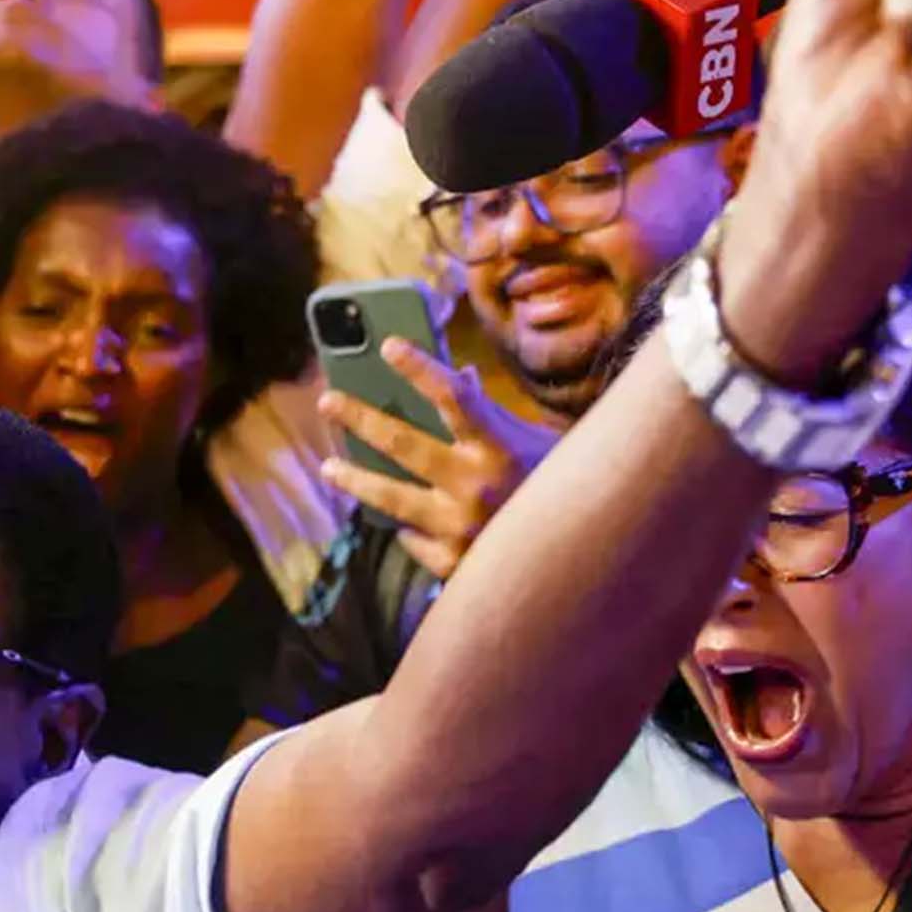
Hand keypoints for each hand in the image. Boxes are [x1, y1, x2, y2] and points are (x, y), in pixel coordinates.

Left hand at [315, 339, 557, 578]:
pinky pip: (414, 539)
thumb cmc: (560, 491)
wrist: (582, 560)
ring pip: (392, 498)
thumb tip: (460, 379)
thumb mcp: (536, 446)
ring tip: (330, 467)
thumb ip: (493, 417)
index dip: (421, 368)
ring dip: (356, 479)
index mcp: (502, 449)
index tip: (390, 346)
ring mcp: (461, 529)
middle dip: (361, 419)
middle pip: (403, 444)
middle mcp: (476, 487)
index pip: (454, 396)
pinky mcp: (453, 565)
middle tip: (329, 402)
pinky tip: (400, 522)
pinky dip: (408, 528)